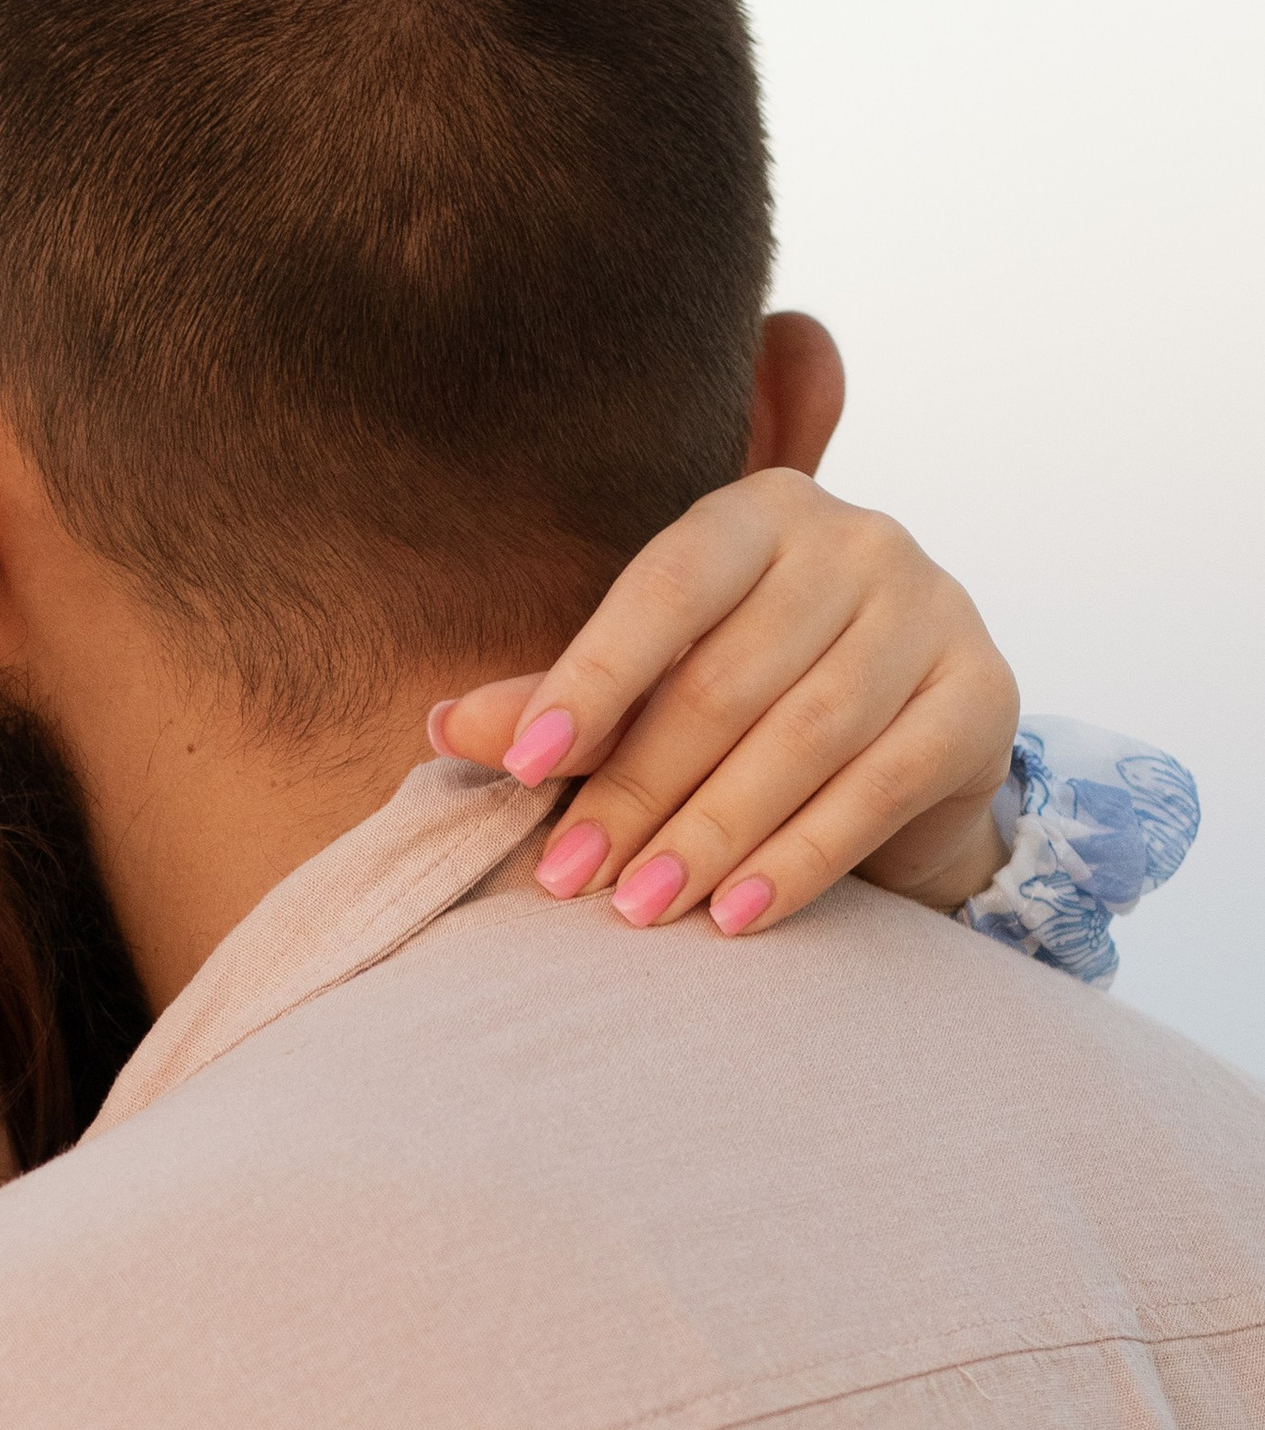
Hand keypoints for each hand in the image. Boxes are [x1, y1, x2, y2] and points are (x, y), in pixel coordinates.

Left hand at [431, 468, 1019, 939]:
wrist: (908, 743)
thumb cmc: (752, 703)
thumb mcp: (654, 688)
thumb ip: (563, 703)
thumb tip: (445, 727)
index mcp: (760, 512)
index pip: (668, 586)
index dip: (592, 677)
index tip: (523, 767)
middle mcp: (858, 539)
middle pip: (730, 678)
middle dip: (639, 789)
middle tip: (570, 878)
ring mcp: (934, 609)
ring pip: (805, 736)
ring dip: (712, 834)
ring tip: (640, 910)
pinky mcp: (984, 695)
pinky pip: (879, 787)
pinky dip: (799, 859)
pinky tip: (734, 916)